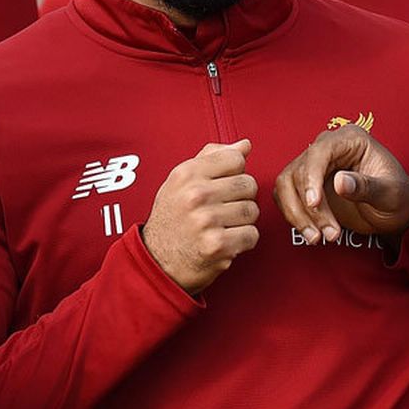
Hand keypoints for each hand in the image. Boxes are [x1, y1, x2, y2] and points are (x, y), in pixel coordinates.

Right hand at [143, 140, 258, 294]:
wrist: (156, 262)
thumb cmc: (172, 219)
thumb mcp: (181, 181)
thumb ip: (212, 157)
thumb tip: (245, 145)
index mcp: (187, 174)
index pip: (236, 159)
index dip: (235, 173)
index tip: (223, 186)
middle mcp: (195, 194)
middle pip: (249, 184)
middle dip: (242, 198)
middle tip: (223, 210)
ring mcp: (206, 220)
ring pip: (252, 210)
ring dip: (243, 221)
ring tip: (223, 226)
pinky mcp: (217, 245)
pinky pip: (251, 234)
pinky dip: (243, 241)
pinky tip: (226, 241)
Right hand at [273, 127, 408, 243]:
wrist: (396, 212)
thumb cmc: (398, 197)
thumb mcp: (390, 193)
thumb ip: (366, 187)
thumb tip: (339, 182)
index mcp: (351, 139)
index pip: (320, 151)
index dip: (311, 177)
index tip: (314, 203)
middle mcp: (329, 147)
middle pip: (300, 171)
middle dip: (310, 207)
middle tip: (329, 234)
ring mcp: (315, 165)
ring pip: (287, 184)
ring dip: (297, 214)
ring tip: (318, 238)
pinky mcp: (306, 184)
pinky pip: (286, 196)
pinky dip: (294, 216)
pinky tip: (312, 233)